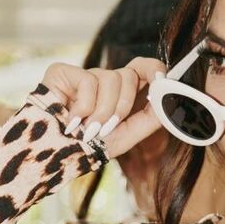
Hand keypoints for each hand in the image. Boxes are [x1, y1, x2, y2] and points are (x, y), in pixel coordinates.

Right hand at [40, 59, 165, 159]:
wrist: (55, 155)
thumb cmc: (89, 147)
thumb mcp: (126, 136)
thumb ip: (150, 119)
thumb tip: (170, 101)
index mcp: (123, 94)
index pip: (145, 68)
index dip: (155, 70)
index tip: (161, 84)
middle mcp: (106, 82)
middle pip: (130, 73)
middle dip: (124, 104)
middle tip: (109, 126)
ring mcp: (85, 75)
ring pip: (111, 78)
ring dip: (102, 111)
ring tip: (88, 130)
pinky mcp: (64, 72)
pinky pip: (88, 81)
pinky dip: (84, 107)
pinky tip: (72, 120)